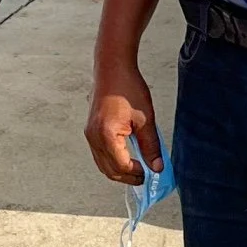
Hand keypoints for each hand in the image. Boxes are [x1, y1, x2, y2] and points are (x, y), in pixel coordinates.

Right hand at [86, 60, 162, 183]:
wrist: (112, 69)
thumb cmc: (128, 89)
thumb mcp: (145, 119)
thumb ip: (151, 146)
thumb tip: (157, 167)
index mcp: (107, 135)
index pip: (122, 167)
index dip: (137, 174)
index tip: (151, 174)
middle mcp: (94, 138)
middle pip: (109, 170)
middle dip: (128, 177)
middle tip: (146, 177)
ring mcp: (90, 135)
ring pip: (103, 164)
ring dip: (119, 171)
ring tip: (138, 169)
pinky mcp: (90, 130)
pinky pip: (100, 154)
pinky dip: (112, 161)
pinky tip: (126, 157)